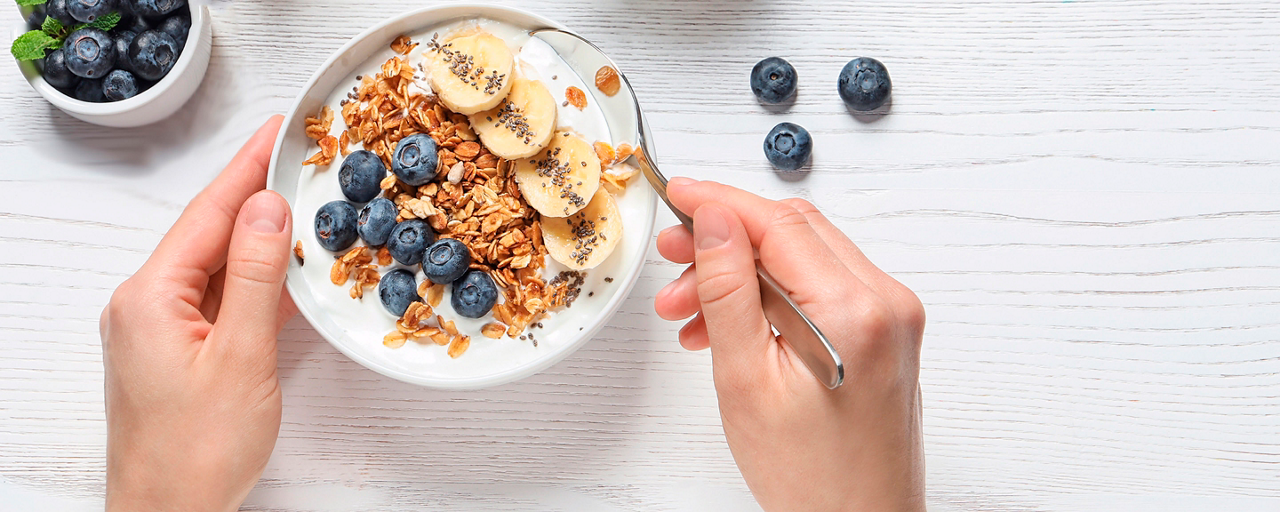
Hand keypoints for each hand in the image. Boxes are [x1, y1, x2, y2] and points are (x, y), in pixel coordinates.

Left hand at [100, 116, 296, 511]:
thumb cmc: (196, 451)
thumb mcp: (240, 355)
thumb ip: (252, 275)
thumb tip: (266, 207)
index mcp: (148, 297)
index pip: (207, 214)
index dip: (246, 169)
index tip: (277, 133)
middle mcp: (144, 306)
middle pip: (207, 233)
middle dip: (253, 195)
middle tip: (296, 158)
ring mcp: (157, 331)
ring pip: (213, 266)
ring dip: (255, 238)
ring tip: (297, 204)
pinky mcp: (176, 354)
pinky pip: (215, 299)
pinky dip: (250, 280)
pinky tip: (279, 271)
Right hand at [654, 178, 925, 511]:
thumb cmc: (811, 478)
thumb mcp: (746, 380)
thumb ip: (729, 291)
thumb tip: (715, 222)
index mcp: (856, 313)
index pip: (779, 225)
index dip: (720, 203)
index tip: (677, 194)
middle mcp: (887, 304)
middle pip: (794, 234)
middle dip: (725, 240)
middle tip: (671, 259)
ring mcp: (892, 318)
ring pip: (804, 260)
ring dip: (742, 274)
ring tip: (686, 311)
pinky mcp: (885, 334)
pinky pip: (821, 290)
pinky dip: (771, 297)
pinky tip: (727, 326)